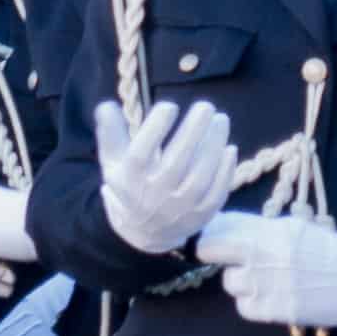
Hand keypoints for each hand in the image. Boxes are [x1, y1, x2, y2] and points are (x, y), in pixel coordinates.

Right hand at [93, 95, 236, 257]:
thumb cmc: (130, 183)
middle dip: (193, 132)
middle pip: (175, 163)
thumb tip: (107, 105)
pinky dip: (225, 171)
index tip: (169, 106)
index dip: (156, 128)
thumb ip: (109, 132)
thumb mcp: (113, 161)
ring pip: (200, 176)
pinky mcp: (200, 215)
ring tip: (221, 119)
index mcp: (131, 179)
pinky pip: (216, 193)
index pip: (141, 153)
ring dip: (213, 146)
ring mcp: (179, 208)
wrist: (145, 230)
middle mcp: (155, 195)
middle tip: (206, 106)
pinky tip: (229, 148)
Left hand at [200, 211, 336, 330]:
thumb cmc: (325, 252)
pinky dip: (251, 304)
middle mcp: (261, 253)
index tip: (215, 238)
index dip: (213, 232)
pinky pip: (243, 306)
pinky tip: (269, 298)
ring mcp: (264, 283)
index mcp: (269, 229)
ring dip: (240, 282)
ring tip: (261, 281)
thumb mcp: (295, 228)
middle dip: (213, 254)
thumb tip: (227, 226)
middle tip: (226, 259)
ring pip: (229, 282)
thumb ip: (261, 227)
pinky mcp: (271, 310)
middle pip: (210, 250)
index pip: (221, 226)